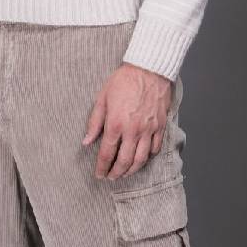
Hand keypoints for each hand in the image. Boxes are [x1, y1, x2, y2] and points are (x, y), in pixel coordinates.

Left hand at [82, 62, 172, 179]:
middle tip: (111, 177)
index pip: (107, 154)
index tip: (99, 174)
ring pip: (141, 159)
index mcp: (115, 124)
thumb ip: (94, 122)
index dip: (102, 168)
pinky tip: (142, 158)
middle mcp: (133, 130)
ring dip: (132, 170)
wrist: (149, 69)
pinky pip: (155, 148)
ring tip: (125, 173)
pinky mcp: (160, 126)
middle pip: (125, 161)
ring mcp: (149, 129)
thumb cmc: (124, 81)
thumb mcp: (102, 98)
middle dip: (116, 173)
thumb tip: (86, 141)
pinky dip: (148, 157)